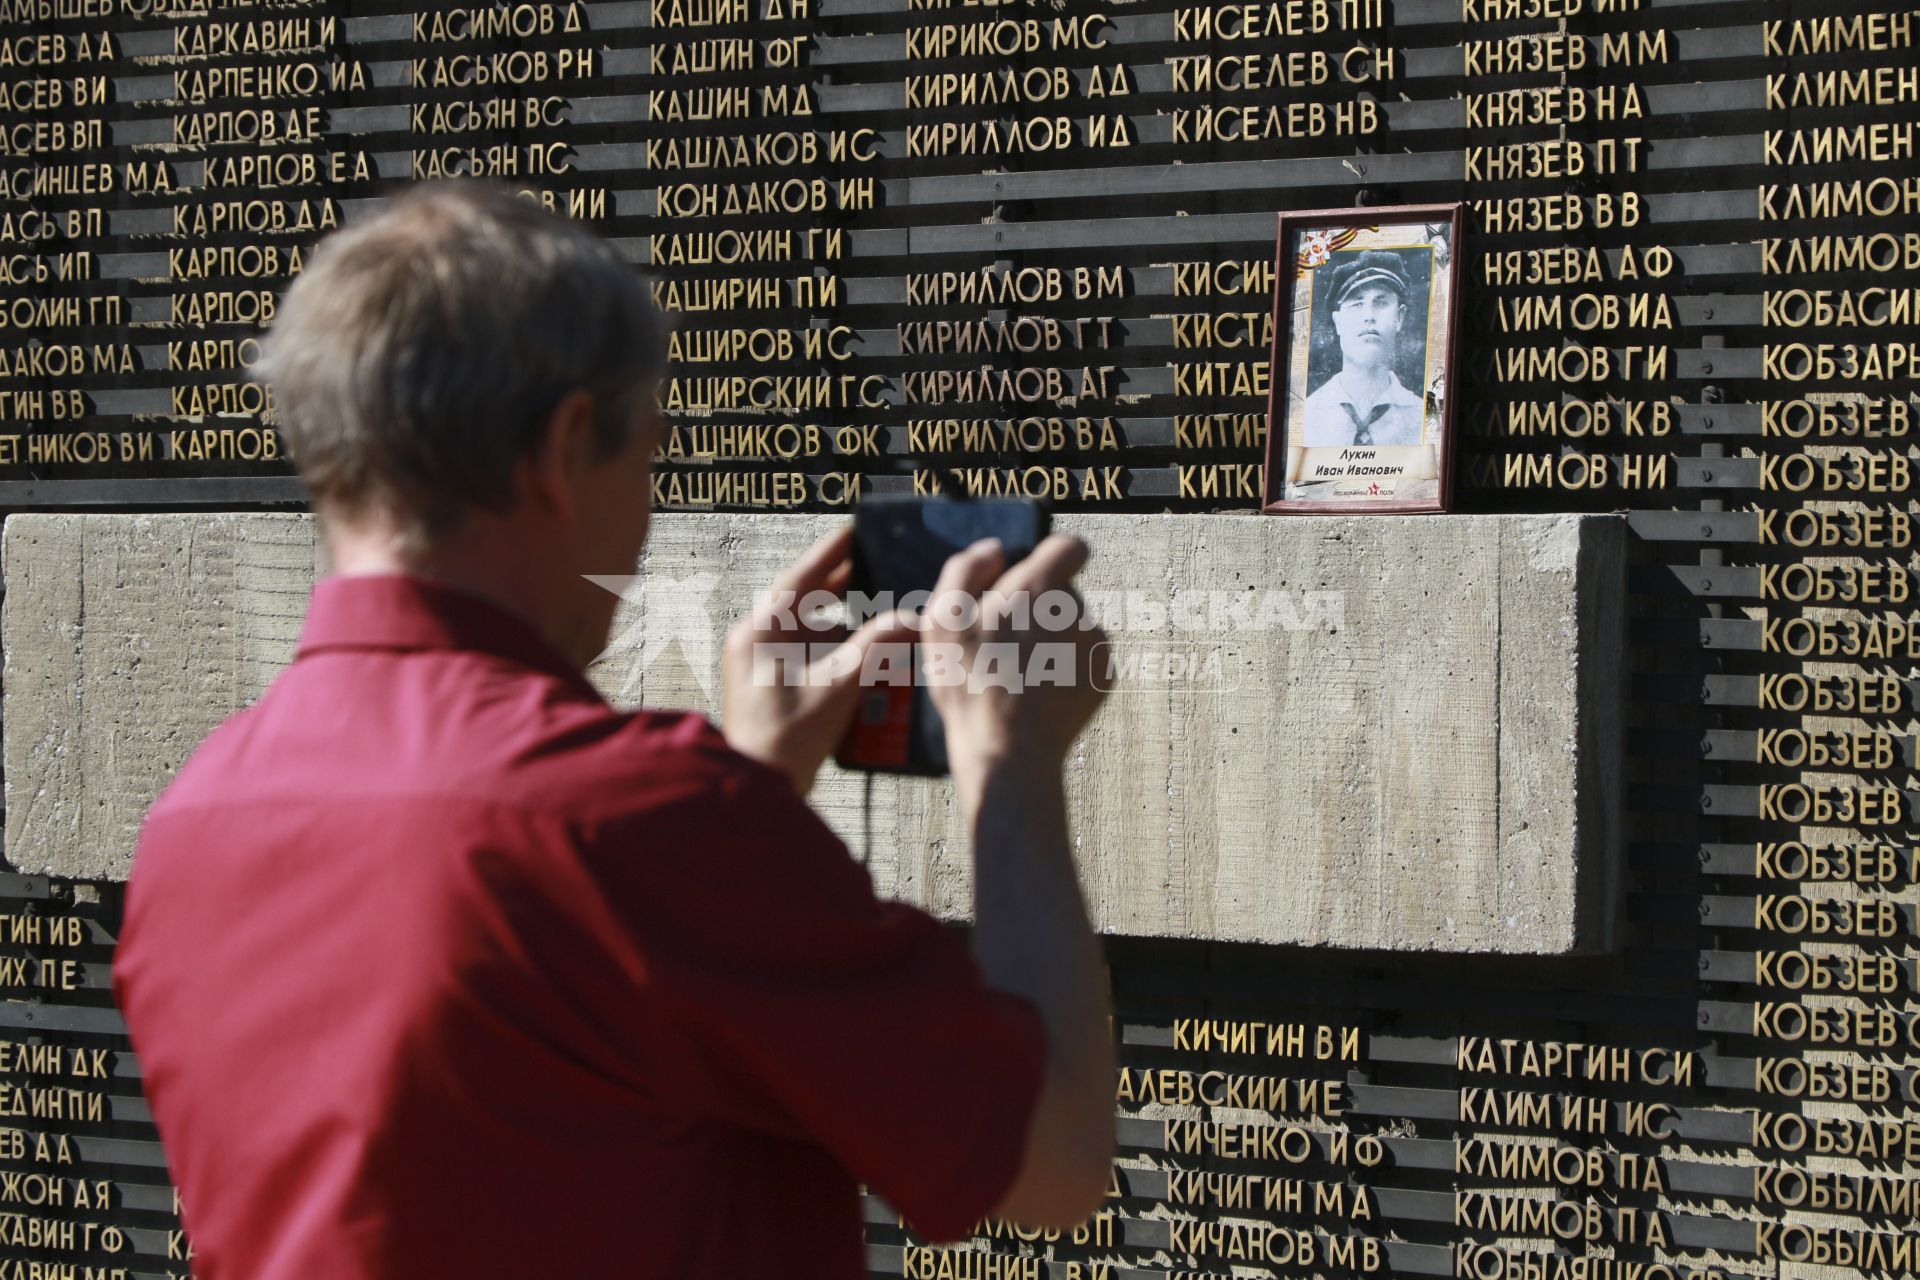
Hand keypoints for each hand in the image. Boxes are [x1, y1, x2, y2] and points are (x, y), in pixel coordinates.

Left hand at [721, 527, 907, 794]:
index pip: (797, 579)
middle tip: (874, 565)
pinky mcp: (768, 684)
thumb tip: (910, 618)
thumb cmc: (787, 739)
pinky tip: (863, 653)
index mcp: (760, 633)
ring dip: (840, 622)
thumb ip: (875, 647)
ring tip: (877, 610)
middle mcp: (753, 641)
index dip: (829, 554)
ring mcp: (758, 664)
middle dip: (840, 588)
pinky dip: (833, 650)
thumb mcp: (837, 688)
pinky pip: (804, 653)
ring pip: (805, 628)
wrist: (758, 789)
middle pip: (801, 601)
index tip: (853, 532)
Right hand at [923, 534, 1107, 799]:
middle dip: (1037, 609)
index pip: (1068, 547)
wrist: (1007, 753)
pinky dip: (1064, 669)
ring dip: (1050, 641)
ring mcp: (1095, 646)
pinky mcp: (1103, 677)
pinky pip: (1083, 659)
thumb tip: (994, 549)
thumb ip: (964, 570)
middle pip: (1062, 593)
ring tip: (1018, 674)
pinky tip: (1037, 692)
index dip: (1048, 557)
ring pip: (1072, 627)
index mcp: (1040, 589)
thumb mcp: (943, 621)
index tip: (1029, 579)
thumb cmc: (969, 686)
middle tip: (1004, 643)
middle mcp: (1077, 612)